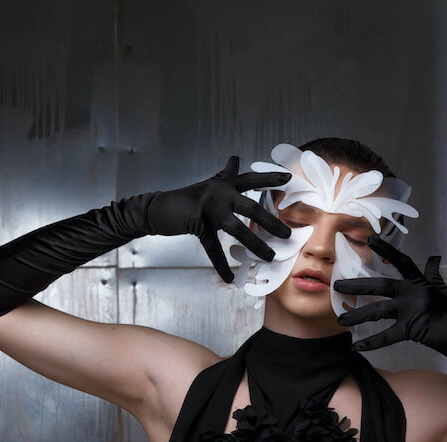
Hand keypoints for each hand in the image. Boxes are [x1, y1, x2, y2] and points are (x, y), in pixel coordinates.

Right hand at [146, 155, 291, 281]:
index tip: (289, 179)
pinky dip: (221, 265)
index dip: (270, 178)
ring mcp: (208, 208)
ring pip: (237, 229)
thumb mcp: (207, 185)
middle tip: (288, 235)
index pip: (251, 179)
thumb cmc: (186, 199)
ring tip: (270, 257)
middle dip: (272, 222)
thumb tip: (236, 157)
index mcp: (224, 184)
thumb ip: (224, 174)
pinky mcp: (198, 224)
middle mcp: (219, 193)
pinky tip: (229, 278)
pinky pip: (213, 248)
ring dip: (256, 245)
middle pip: (251, 207)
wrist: (158, 209)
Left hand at [332, 236, 446, 354]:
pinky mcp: (413, 329)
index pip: (402, 262)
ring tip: (341, 320)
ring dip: (357, 315)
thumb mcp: (443, 289)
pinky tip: (357, 346)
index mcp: (420, 282)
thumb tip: (434, 258)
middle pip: (381, 285)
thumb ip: (433, 273)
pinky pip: (387, 336)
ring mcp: (413, 310)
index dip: (386, 250)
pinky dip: (371, 342)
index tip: (370, 240)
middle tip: (337, 285)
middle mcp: (414, 293)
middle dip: (357, 286)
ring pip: (378, 311)